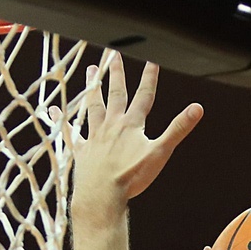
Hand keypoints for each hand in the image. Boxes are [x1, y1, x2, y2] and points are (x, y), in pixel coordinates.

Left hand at [70, 52, 202, 225]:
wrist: (102, 195)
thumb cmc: (131, 177)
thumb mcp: (160, 152)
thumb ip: (178, 129)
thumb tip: (198, 108)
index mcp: (131, 125)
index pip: (144, 96)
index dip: (149, 77)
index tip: (152, 60)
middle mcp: (111, 125)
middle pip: (116, 94)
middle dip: (117, 74)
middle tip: (114, 54)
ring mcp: (94, 137)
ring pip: (93, 106)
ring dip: (94, 88)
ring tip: (92, 71)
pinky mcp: (81, 151)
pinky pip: (69, 132)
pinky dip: (61, 121)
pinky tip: (52, 110)